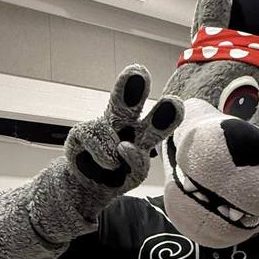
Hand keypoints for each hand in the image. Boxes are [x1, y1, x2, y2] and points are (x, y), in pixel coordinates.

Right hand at [65, 65, 182, 194]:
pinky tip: (107, 164)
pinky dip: (103, 156)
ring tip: (114, 162)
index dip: (167, 112)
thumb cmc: (118, 176)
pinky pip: (96, 139)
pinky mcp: (83, 131)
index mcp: (145, 132)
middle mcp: (126, 122)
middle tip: (138, 72)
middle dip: (134, 85)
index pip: (159, 119)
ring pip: (107, 114)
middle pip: (131, 101)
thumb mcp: (135, 176)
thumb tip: (124, 147)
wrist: (89, 187)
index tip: (175, 102)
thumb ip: (138, 164)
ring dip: (111, 134)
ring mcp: (104, 124)